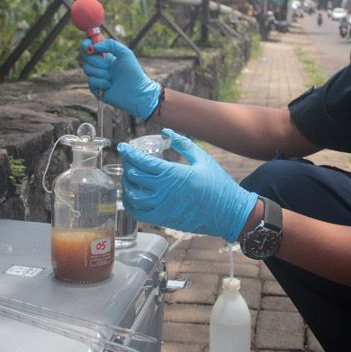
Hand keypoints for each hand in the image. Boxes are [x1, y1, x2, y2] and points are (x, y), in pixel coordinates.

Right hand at [80, 38, 160, 120]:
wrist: (136, 92)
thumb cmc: (133, 72)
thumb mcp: (125, 53)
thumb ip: (110, 44)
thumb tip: (93, 47)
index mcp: (105, 56)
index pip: (89, 47)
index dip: (86, 45)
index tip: (88, 45)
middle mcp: (99, 66)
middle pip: (86, 57)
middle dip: (96, 61)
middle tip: (107, 65)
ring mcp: (96, 77)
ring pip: (87, 69)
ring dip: (101, 73)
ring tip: (112, 77)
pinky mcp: (95, 88)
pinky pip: (90, 81)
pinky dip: (101, 82)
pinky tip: (110, 85)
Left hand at [119, 129, 257, 241]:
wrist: (228, 213)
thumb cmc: (217, 184)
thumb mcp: (202, 159)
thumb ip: (182, 143)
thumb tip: (165, 131)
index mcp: (173, 174)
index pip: (142, 161)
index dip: (129, 153)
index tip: (123, 147)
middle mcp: (164, 191)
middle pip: (134, 176)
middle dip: (127, 165)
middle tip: (128, 159)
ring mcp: (162, 207)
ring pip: (132, 195)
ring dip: (126, 183)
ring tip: (128, 175)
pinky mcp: (163, 219)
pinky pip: (138, 213)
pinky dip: (129, 203)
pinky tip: (131, 195)